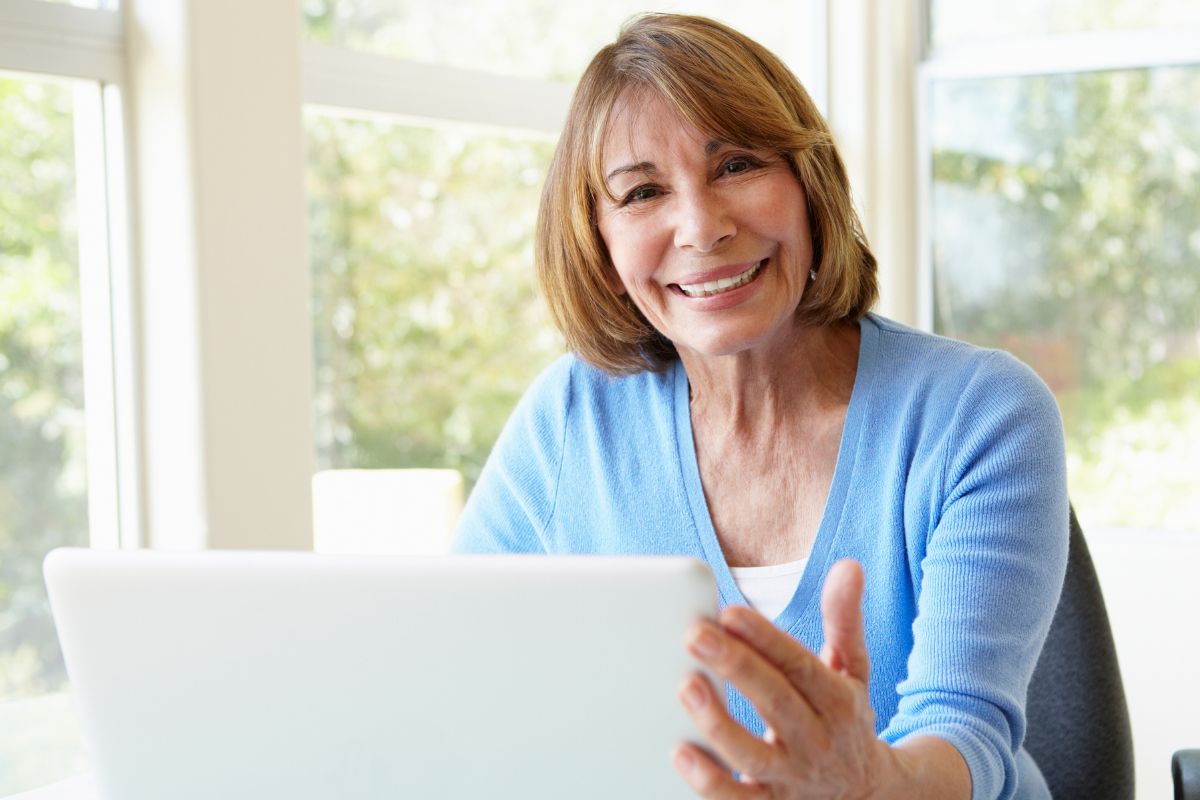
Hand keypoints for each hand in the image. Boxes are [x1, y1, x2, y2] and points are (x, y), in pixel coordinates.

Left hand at [673, 559, 894, 798]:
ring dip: (719, 723)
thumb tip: (848, 566)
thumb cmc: (844, 720)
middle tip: (694, 634)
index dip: (765, 639)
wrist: (869, 797)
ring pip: (754, 757)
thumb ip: (845, 620)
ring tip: (685, 685)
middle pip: (776, 703)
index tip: (729, 612)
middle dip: (735, 667)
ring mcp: (793, 780)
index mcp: (837, 702)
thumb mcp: (853, 671)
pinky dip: (710, 782)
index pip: (799, 666)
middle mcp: (817, 742)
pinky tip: (679, 752)